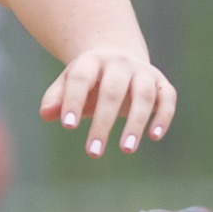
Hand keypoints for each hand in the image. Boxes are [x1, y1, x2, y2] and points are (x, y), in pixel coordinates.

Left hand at [37, 48, 176, 157]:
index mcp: (92, 61)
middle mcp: (119, 63)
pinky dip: (163, 116)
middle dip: (103, 122)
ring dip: (136, 123)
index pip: (81, 79)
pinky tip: (154, 136)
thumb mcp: (68, 84)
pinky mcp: (161, 83)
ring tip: (126, 149)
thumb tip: (45, 114)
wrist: (117, 58)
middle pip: (112, 91)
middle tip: (93, 153)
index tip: (68, 126)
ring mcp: (143, 72)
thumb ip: (56, 98)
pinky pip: (167, 98)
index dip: (73, 101)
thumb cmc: (88, 80)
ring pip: (143, 95)